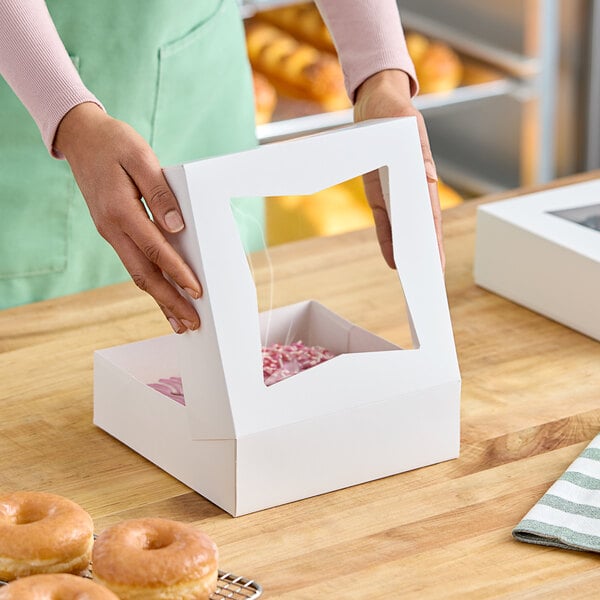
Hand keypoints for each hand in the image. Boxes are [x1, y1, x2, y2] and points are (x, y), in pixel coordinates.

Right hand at [54, 102, 201, 332]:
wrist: (81, 137)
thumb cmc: (114, 143)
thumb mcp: (141, 158)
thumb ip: (160, 193)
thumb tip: (177, 227)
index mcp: (120, 210)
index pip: (155, 249)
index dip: (178, 272)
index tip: (197, 291)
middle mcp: (112, 228)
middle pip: (144, 274)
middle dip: (170, 301)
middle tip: (192, 323)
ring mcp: (110, 232)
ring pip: (137, 274)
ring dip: (160, 299)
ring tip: (180, 320)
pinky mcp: (113, 231)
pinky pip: (133, 263)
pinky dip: (150, 283)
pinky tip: (163, 294)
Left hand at [353, 70, 444, 270]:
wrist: (374, 103)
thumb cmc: (394, 112)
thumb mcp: (403, 127)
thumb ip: (414, 152)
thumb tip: (427, 180)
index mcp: (423, 174)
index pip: (429, 215)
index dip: (432, 241)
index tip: (435, 265)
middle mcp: (413, 188)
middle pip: (419, 227)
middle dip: (423, 254)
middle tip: (425, 283)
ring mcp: (396, 192)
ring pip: (402, 228)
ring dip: (405, 251)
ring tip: (407, 277)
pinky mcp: (379, 193)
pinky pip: (384, 220)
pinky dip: (387, 239)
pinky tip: (391, 258)